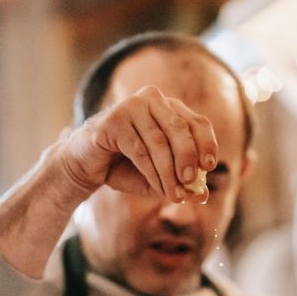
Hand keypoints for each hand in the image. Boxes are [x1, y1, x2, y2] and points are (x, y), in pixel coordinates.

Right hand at [57, 85, 217, 202]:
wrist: (87, 165)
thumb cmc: (126, 167)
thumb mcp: (159, 178)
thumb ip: (181, 184)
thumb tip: (203, 195)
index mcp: (170, 108)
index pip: (197, 122)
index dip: (206, 144)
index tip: (209, 167)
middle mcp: (153, 100)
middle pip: (180, 129)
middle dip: (188, 159)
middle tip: (191, 183)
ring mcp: (131, 106)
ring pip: (159, 142)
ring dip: (169, 173)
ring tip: (175, 195)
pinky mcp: (114, 119)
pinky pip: (139, 149)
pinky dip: (152, 172)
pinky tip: (158, 188)